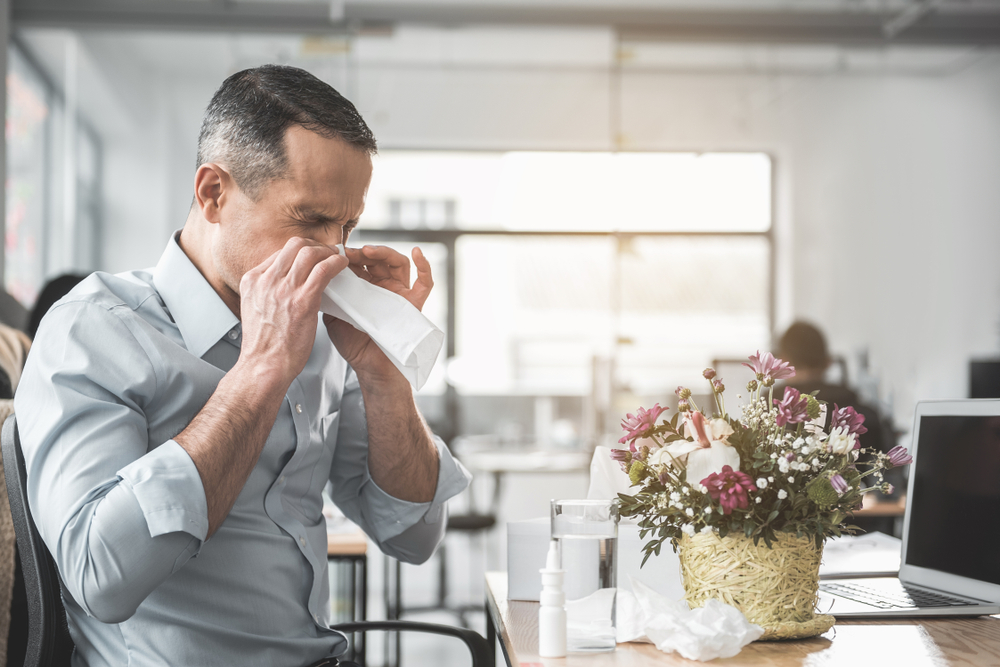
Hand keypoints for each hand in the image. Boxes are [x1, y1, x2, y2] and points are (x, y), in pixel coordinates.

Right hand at [238, 237, 347, 389]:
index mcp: (253, 281)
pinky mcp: (302, 301)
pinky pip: (323, 270)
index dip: (300, 251)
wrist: (264, 366)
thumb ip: (266, 292)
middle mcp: (266, 281)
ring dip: (328, 251)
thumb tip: (283, 283)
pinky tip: (343, 265)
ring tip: (338, 257)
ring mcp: (283, 289)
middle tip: (328, 252)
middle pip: (294, 245)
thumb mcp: (256, 309)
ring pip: (309, 253)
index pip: (279, 253)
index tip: (312, 256)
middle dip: (315, 245)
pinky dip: (336, 263)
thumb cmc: (265, 345)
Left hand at [324, 245, 433, 381]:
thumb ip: (330, 298)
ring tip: (369, 251)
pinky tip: (416, 252)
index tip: (334, 253)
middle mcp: (383, 287)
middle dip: (363, 252)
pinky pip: (425, 282)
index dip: (349, 255)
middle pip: (378, 258)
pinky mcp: (414, 304)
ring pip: (398, 263)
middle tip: (348, 253)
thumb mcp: (334, 317)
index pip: (360, 262)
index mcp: (364, 287)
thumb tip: (319, 277)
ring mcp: (399, 293)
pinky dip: (424, 265)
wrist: (369, 367)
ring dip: (384, 252)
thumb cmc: (353, 344)